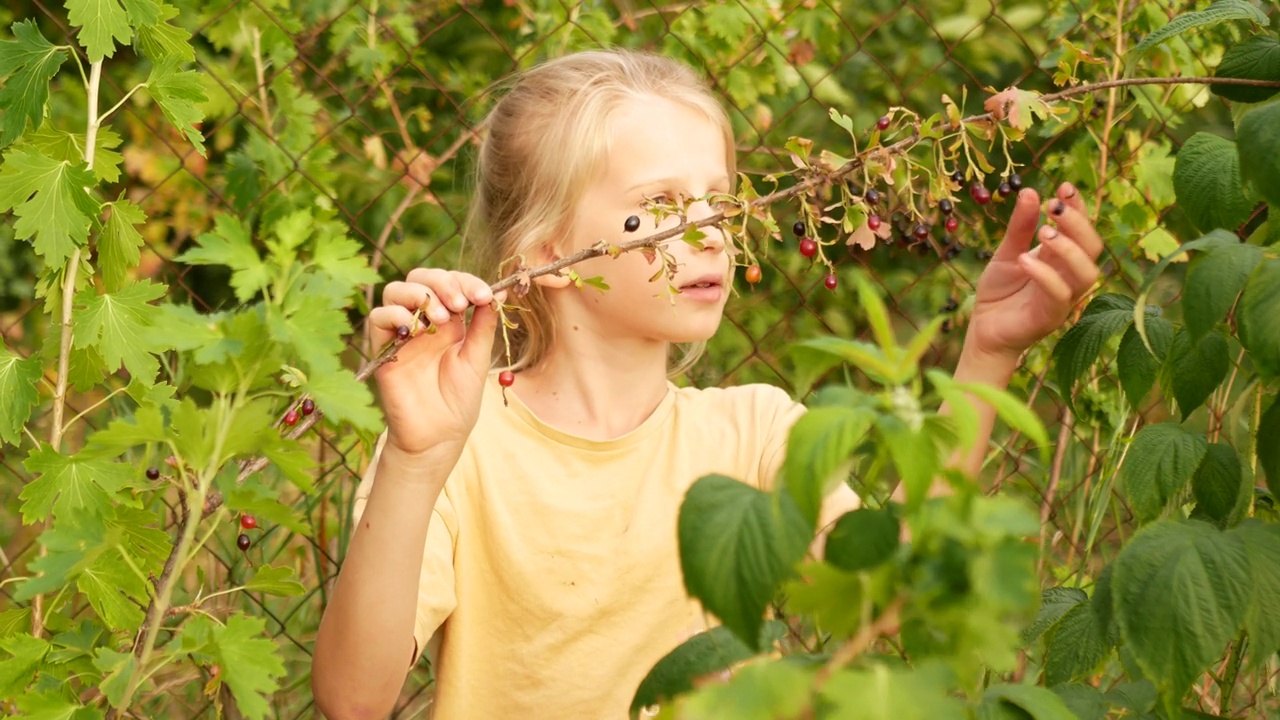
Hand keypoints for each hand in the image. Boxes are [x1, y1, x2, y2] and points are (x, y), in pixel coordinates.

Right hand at [367, 268, 506, 457]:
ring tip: (441, 318)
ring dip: (420, 294)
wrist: (439, 435)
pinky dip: (396, 314)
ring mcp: (402, 333)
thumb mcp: (477, 358)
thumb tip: (499, 291)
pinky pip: (378, 318)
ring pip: (396, 290)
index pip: (450, 282)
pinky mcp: (383, 349)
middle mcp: (424, 321)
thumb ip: (484, 325)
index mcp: (449, 320)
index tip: (483, 295)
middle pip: (420, 277)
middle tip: (460, 303)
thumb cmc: (459, 400)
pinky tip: (417, 329)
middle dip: (442, 282)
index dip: (465, 281)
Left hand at [966, 182, 1101, 360]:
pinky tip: (1025, 260)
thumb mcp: (1007, 253)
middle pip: (1093, 247)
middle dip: (1078, 223)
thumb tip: (1030, 191)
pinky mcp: (1051, 317)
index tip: (1064, 186)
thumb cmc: (1000, 292)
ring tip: (1043, 232)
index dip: (1078, 207)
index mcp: (1063, 257)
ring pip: (1086, 272)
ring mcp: (1064, 297)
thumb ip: (1019, 227)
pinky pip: (1059, 295)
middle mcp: (1070, 275)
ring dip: (1068, 249)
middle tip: (1053, 206)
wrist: (983, 330)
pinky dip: (1045, 275)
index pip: (1082, 229)